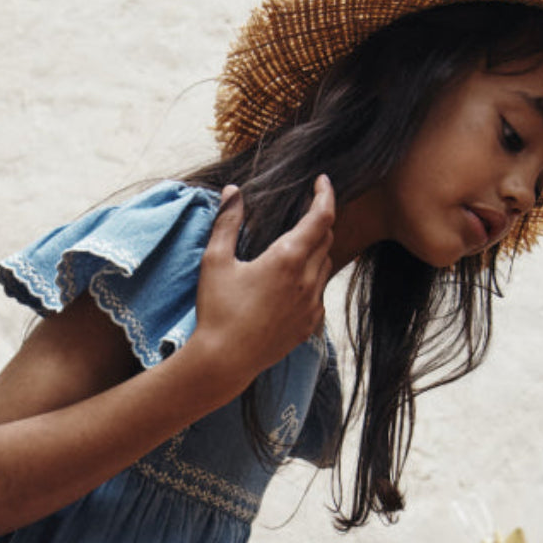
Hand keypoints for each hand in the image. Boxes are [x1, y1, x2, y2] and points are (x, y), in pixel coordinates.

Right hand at [192, 175, 335, 387]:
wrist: (225, 361)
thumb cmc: (217, 310)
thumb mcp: (216, 261)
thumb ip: (227, 222)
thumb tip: (233, 191)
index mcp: (288, 258)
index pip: (321, 216)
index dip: (325, 194)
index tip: (322, 182)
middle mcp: (308, 280)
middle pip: (326, 239)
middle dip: (317, 221)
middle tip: (303, 212)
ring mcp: (311, 305)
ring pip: (325, 266)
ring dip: (316, 251)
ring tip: (294, 248)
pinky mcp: (308, 326)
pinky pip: (319, 294)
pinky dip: (311, 281)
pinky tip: (291, 285)